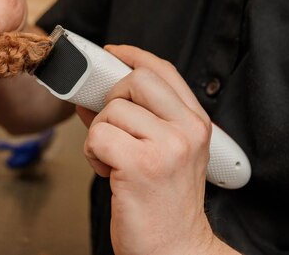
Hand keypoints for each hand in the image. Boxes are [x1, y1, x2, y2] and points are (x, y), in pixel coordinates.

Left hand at [77, 46, 238, 254]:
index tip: (114, 52)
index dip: (133, 55)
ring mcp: (166, 147)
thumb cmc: (165, 203)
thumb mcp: (165, 152)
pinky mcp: (140, 165)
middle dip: (112, 99)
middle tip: (113, 126)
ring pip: (110, 111)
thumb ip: (138, 118)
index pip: (163, 70)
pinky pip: (97, 137)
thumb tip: (94, 96)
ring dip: (100, 136)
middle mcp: (186, 130)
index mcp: (195, 123)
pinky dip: (93, 155)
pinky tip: (109, 172)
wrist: (175, 248)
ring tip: (115, 161)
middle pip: (135, 79)